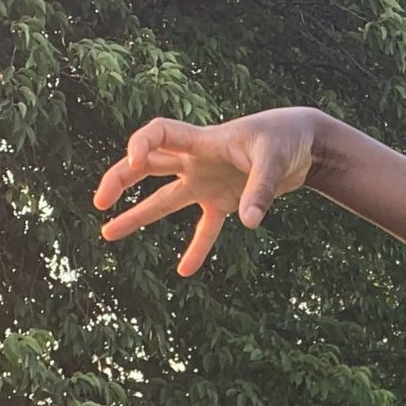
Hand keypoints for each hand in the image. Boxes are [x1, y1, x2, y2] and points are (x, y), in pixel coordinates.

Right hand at [93, 109, 321, 277]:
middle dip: (121, 180)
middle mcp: (197, 161)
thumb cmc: (287, 138)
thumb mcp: (275, 158)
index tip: (135, 160)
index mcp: (203, 141)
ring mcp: (207, 182)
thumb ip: (260, 188)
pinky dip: (197, 248)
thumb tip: (248, 223)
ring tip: (108, 233)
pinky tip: (184, 271)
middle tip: (100, 201)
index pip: (160, 134)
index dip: (142, 144)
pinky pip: (205, 229)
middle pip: (148, 166)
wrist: (306, 143)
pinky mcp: (224, 201)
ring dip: (139, 217)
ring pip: (165, 200)